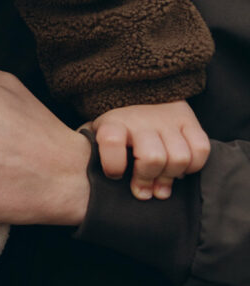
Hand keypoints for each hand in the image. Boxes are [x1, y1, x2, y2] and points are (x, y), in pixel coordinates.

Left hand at [85, 101, 210, 200]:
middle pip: (153, 158)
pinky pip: (200, 149)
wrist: (136, 95)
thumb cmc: (114, 131)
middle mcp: (140, 120)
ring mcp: (166, 119)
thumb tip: (85, 185)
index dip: (113, 164)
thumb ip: (90, 157)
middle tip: (143, 191)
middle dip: (149, 180)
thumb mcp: (94, 139)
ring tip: (162, 180)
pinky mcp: (188, 120)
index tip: (114, 174)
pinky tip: (180, 169)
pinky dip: (193, 165)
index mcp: (112, 124)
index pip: (112, 142)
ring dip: (171, 176)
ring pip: (179, 157)